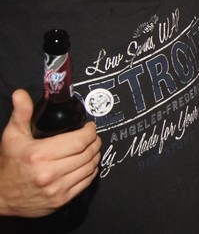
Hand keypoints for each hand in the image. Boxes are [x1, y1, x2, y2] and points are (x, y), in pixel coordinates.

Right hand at [0, 89, 100, 216]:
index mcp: (40, 155)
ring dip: (95, 156)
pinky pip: (86, 182)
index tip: (89, 127)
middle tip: (92, 137)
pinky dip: (91, 171)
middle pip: (87, 153)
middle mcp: (50, 173)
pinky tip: (87, 164)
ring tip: (91, 148)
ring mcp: (57, 189)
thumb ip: (21, 113)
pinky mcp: (61, 200)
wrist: (0, 196)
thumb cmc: (8, 164)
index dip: (90, 132)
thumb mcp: (12, 136)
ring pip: (90, 168)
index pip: (79, 141)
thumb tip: (20, 93)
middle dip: (94, 142)